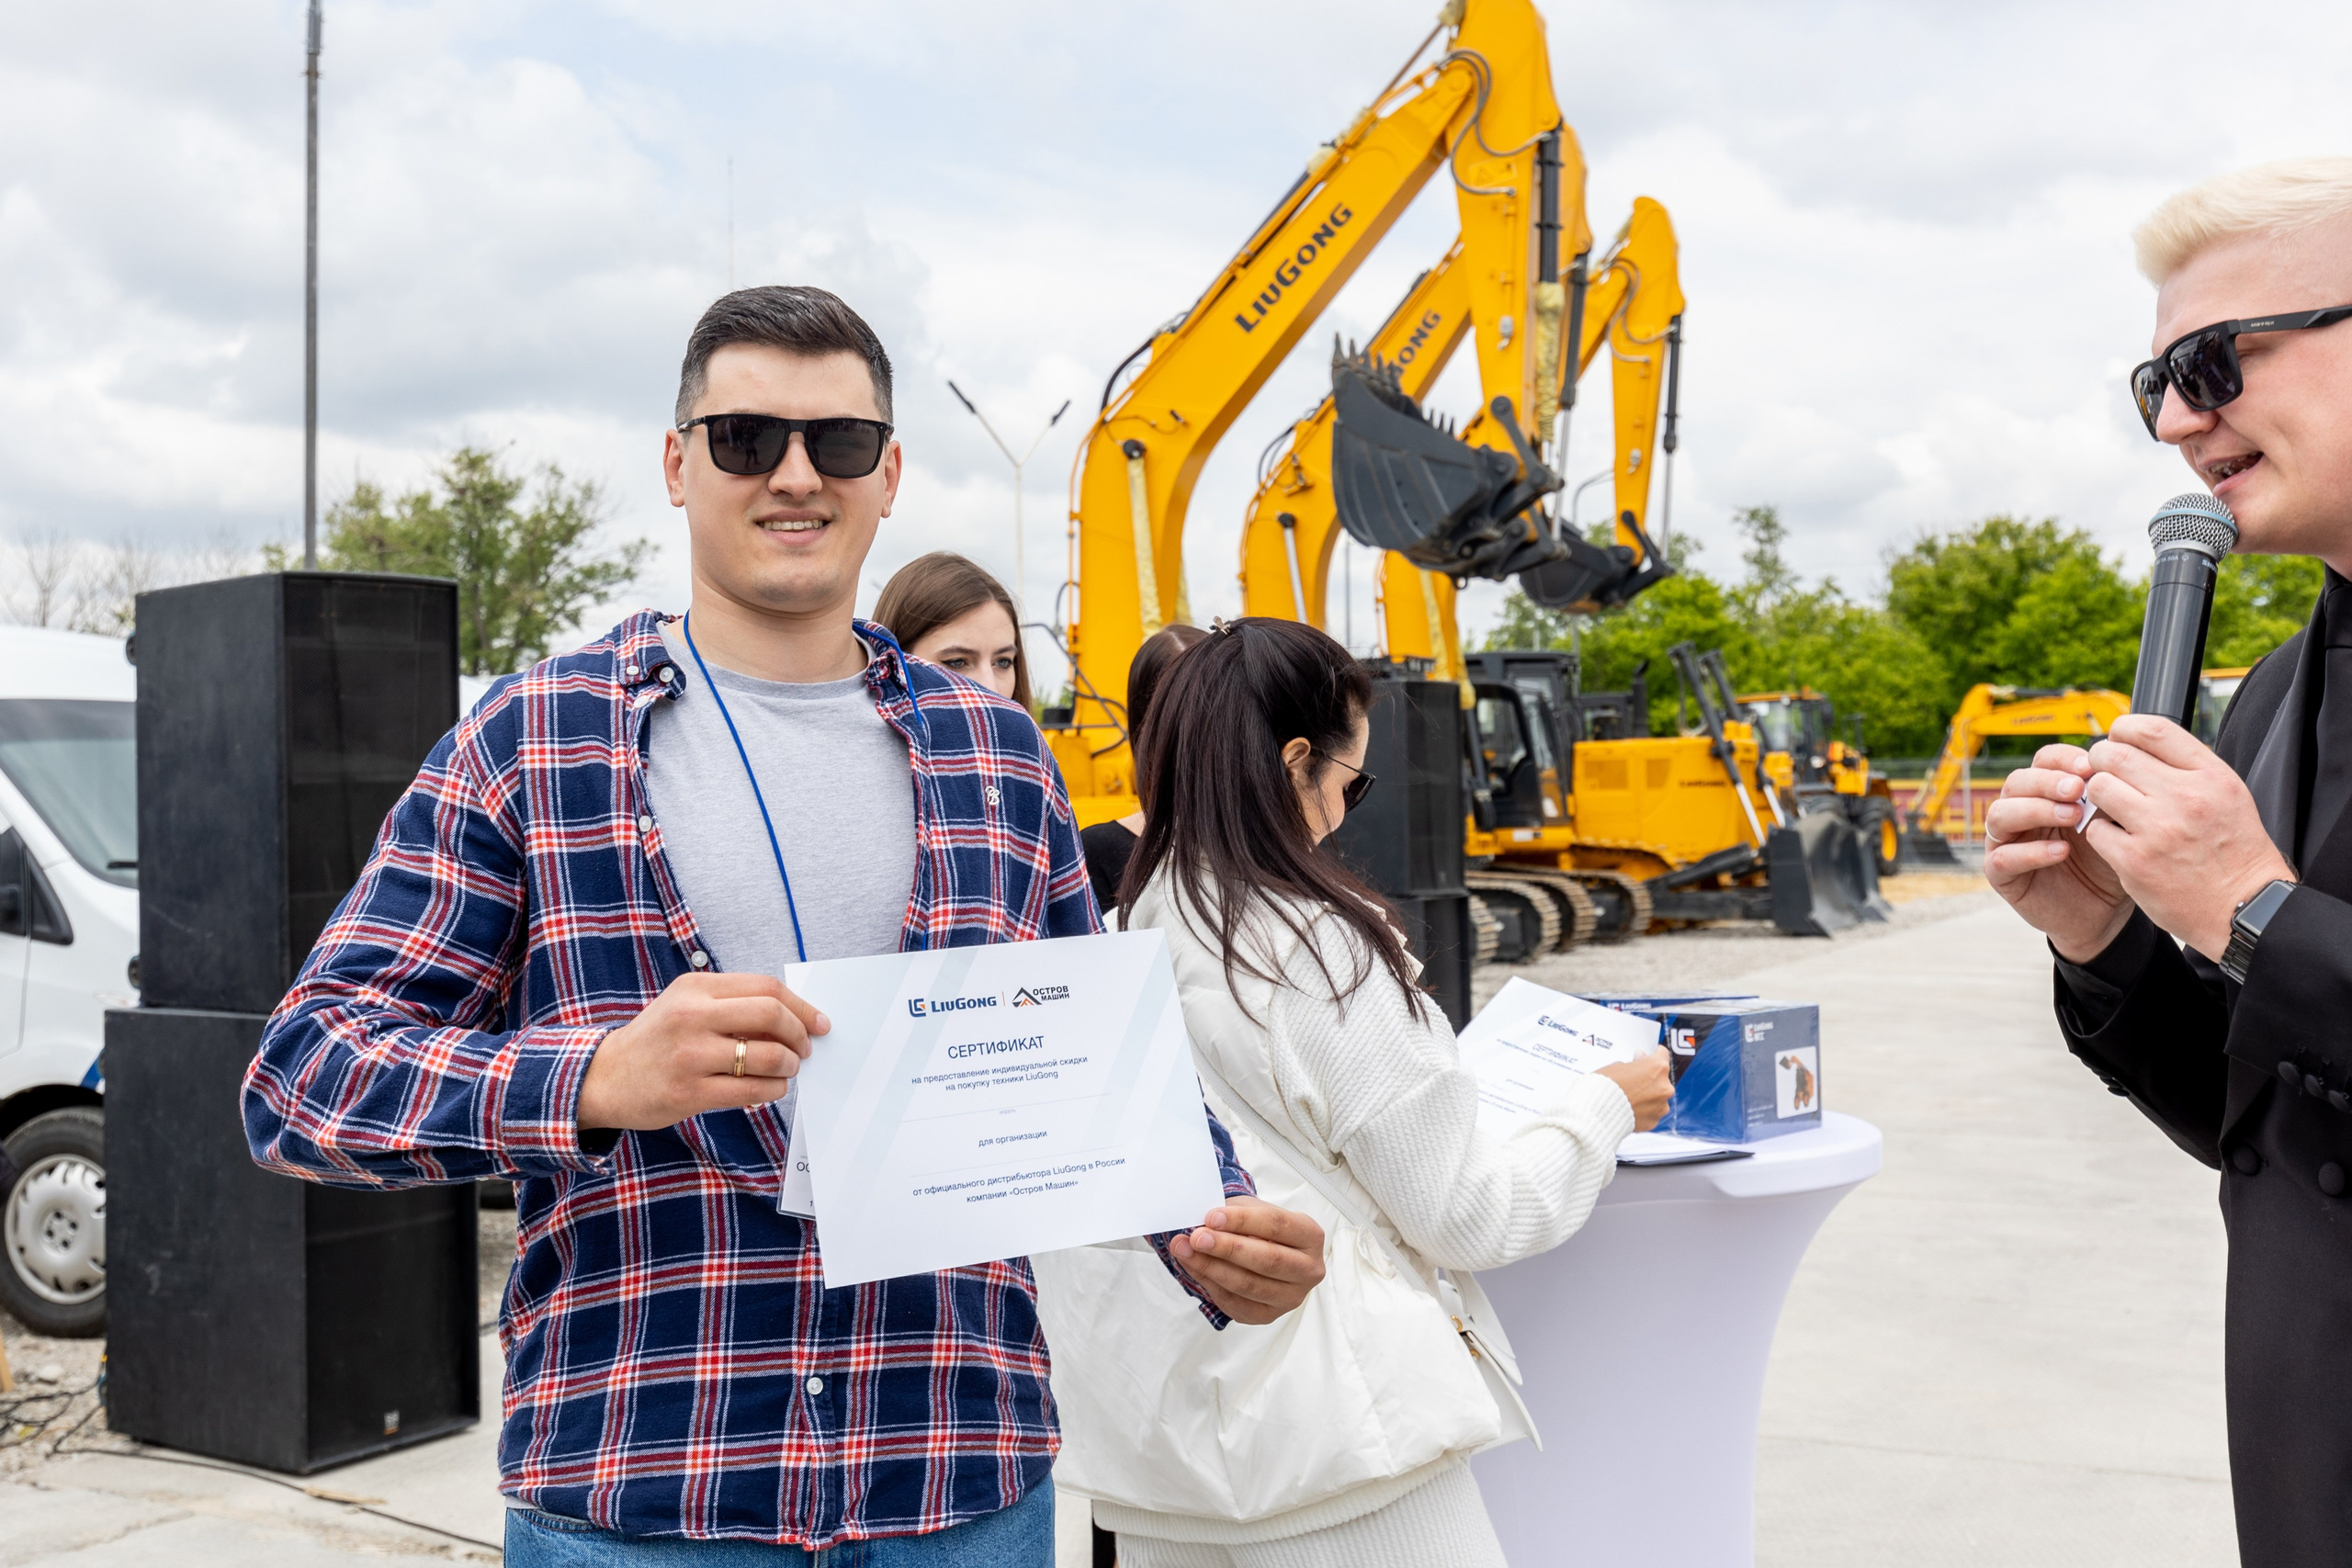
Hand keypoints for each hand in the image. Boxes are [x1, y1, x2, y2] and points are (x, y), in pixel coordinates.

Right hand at [578, 972, 828, 1130]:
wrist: (604, 1078)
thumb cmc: (657, 1040)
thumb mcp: (687, 1006)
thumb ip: (732, 1005)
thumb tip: (793, 1018)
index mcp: (695, 987)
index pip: (765, 988)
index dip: (801, 1006)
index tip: (818, 1022)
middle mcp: (692, 1016)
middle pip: (771, 1013)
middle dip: (799, 1033)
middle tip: (804, 1048)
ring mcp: (690, 1054)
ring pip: (766, 1055)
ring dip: (788, 1065)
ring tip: (786, 1069)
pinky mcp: (689, 1092)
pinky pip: (751, 1090)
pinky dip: (772, 1090)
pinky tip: (770, 1088)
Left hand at [1168, 1196, 1326, 1325]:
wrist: (1265, 1251)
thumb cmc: (1261, 1228)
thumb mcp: (1253, 1211)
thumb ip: (1233, 1215)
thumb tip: (1201, 1223)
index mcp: (1310, 1236)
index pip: (1277, 1225)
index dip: (1242, 1221)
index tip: (1211, 1217)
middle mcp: (1309, 1269)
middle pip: (1268, 1260)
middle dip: (1227, 1248)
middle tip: (1197, 1238)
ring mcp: (1292, 1297)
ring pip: (1250, 1285)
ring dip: (1212, 1268)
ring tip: (1186, 1251)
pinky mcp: (1269, 1315)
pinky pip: (1236, 1304)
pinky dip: (1210, 1285)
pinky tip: (1194, 1268)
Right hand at [1597, 1047, 1673, 1130]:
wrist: (1596, 1112)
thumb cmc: (1605, 1086)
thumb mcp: (1618, 1066)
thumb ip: (1635, 1064)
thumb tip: (1641, 1061)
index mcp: (1657, 1068)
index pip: (1663, 1054)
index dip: (1653, 1055)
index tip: (1647, 1059)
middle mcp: (1665, 1087)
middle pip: (1661, 1078)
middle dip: (1650, 1079)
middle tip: (1633, 1082)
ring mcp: (1662, 1106)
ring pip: (1658, 1098)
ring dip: (1649, 1097)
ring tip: (1630, 1099)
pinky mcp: (1655, 1121)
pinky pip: (1652, 1113)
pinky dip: (1644, 1112)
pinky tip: (1630, 1110)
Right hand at [1984, 743, 2133, 961]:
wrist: (2104, 911)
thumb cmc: (2107, 860)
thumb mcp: (2112, 824)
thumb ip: (2106, 798)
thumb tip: (2110, 767)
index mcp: (2045, 792)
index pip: (2042, 761)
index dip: (2062, 759)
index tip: (2091, 766)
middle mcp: (2019, 811)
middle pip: (2017, 782)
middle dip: (2047, 782)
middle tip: (2078, 789)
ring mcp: (2005, 842)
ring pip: (2000, 814)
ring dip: (2035, 810)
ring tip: (2073, 817)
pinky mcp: (2000, 874)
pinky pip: (2003, 858)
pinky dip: (2032, 852)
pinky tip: (2062, 852)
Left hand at [2076, 714, 2293, 959]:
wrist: (2244, 907)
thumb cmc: (2234, 850)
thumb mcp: (2228, 795)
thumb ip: (2188, 767)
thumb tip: (2140, 741)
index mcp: (2210, 776)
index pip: (2153, 729)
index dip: (2125, 728)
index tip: (2118, 738)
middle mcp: (2185, 797)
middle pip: (2116, 755)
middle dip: (2101, 760)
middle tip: (2103, 773)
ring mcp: (2157, 829)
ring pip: (2098, 787)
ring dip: (2097, 795)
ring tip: (2110, 806)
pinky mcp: (2135, 860)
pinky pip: (2094, 829)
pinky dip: (2100, 832)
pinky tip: (2116, 839)